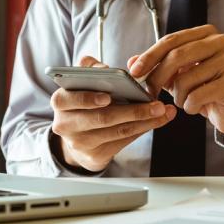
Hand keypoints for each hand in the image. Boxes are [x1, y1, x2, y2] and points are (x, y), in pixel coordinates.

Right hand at [50, 56, 176, 171]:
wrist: (77, 137)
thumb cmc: (83, 103)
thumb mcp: (80, 82)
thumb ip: (89, 68)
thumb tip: (105, 69)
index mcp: (60, 102)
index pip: (70, 99)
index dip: (88, 99)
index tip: (108, 96)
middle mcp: (65, 124)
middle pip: (101, 118)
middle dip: (132, 111)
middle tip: (155, 104)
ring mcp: (79, 143)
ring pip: (116, 131)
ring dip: (143, 121)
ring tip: (162, 111)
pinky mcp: (94, 156)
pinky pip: (122, 142)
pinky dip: (142, 130)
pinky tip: (156, 121)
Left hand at [128, 24, 223, 138]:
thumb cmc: (202, 88)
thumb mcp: (176, 74)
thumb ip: (155, 65)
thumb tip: (131, 62)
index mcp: (206, 33)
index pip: (171, 40)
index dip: (149, 56)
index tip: (134, 71)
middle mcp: (220, 42)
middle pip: (176, 56)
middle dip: (157, 77)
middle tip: (149, 92)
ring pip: (184, 79)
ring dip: (177, 96)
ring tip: (184, 100)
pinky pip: (195, 96)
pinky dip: (189, 106)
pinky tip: (196, 107)